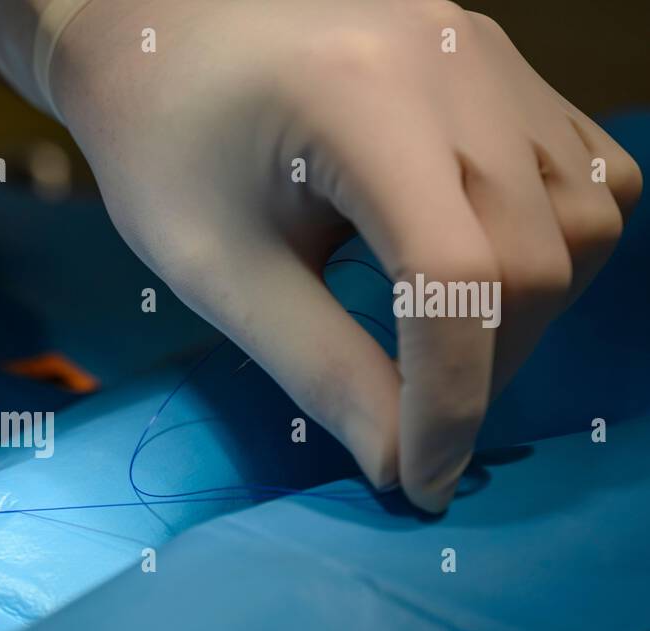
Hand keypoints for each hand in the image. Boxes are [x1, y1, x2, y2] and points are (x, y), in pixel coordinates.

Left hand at [48, 0, 640, 509]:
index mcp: (365, 103)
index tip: (416, 479)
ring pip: (584, 216)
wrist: (151, 26)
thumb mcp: (215, 266)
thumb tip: (394, 462)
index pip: (458, 279)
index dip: (450, 402)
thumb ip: (313, 364)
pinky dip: (550, 246)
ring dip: (526, 314)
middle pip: (538, 257)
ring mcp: (490, 53)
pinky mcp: (499, 62)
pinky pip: (582, 169)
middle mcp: (456, 63)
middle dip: (483, 369)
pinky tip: (477, 278)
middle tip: (410, 419)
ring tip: (437, 351)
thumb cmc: (157, 140)